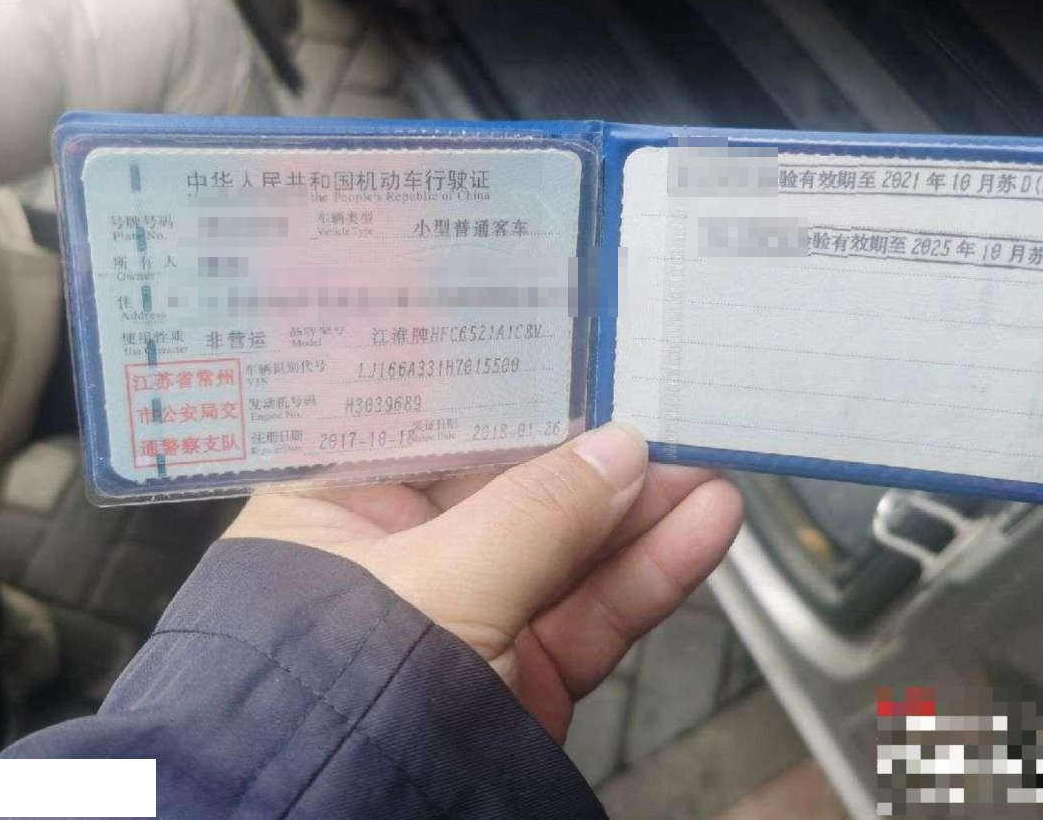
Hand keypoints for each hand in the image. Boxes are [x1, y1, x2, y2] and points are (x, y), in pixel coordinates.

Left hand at [224, 422, 743, 742]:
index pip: (425, 421)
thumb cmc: (341, 702)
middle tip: (659, 403)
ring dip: (640, 506)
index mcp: (337, 507)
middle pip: (509, 478)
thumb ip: (534, 512)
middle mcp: (399, 553)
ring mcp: (467, 613)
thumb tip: (618, 451)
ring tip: (705, 460)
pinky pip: (592, 608)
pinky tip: (704, 526)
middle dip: (590, 447)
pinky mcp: (521, 669)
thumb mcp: (437, 586)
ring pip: (565, 543)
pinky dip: (651, 572)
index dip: (498, 380)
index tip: (566, 339)